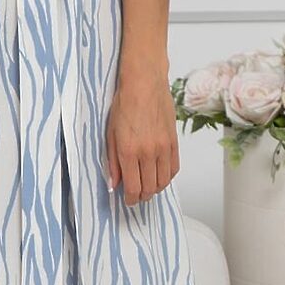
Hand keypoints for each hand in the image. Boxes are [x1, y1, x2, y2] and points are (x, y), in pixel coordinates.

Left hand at [105, 64, 178, 204]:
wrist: (144, 84)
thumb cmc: (124, 104)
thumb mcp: (110, 134)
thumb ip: (112, 161)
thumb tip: (114, 183)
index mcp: (129, 152)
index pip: (133, 188)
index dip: (131, 199)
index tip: (128, 200)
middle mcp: (148, 153)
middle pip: (149, 188)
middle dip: (142, 196)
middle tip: (136, 195)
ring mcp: (163, 148)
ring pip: (163, 181)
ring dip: (155, 189)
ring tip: (147, 187)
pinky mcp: (174, 142)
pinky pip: (174, 168)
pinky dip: (167, 177)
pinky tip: (159, 176)